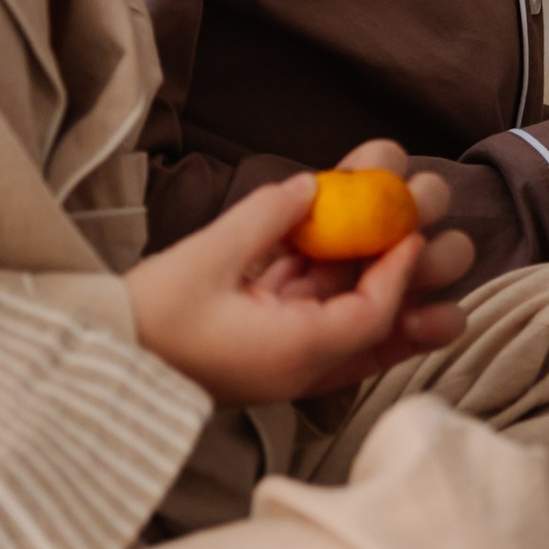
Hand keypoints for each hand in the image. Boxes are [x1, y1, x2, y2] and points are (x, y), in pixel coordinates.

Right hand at [126, 157, 472, 403]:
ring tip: (434, 238)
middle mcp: (297, 360)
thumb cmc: (145, 321)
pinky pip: (319, 309)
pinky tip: (377, 246)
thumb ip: (262, 221)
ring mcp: (283, 349)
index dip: (396, 274)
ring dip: (390, 274)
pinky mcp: (266, 336)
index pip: (366, 318)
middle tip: (450, 239)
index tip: (410, 234)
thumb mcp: (202, 262)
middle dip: (416, 279)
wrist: (97, 360)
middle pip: (376, 320)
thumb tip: (309, 188)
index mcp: (288, 353)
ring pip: (353, 310)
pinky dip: (347, 280)